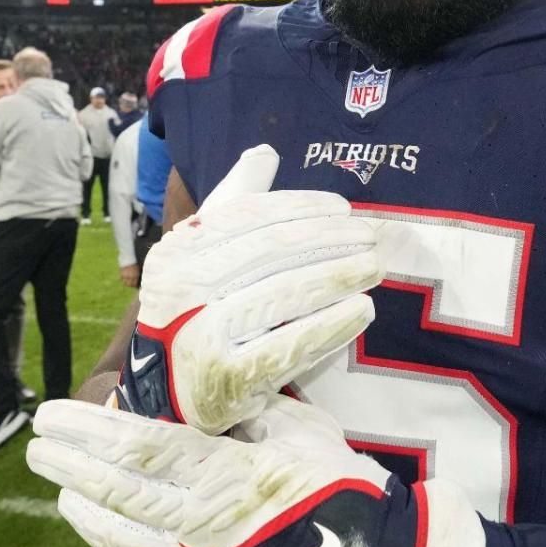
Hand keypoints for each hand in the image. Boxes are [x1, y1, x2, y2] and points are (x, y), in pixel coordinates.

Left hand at [27, 396, 484, 546]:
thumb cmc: (342, 487)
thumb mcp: (299, 428)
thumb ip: (243, 411)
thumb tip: (196, 391)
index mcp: (224, 471)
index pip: (135, 445)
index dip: (85, 430)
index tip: (51, 415)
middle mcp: (200, 523)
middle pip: (114, 489)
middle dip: (67, 465)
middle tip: (38, 447)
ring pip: (117, 539)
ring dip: (82, 510)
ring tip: (65, 491)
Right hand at [119, 145, 380, 433]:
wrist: (171, 393)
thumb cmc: (200, 311)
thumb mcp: (204, 255)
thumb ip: (234, 205)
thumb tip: (265, 153)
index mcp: (178, 250)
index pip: (249, 217)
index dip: (302, 208)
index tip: (345, 210)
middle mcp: (182, 288)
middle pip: (272, 251)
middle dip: (329, 240)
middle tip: (373, 239)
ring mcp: (201, 334)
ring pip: (285, 293)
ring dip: (339, 276)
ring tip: (374, 268)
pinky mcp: (227, 378)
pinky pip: (291, 344)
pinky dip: (333, 324)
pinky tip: (363, 311)